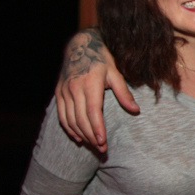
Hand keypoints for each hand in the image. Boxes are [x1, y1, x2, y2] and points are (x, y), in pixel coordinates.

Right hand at [54, 29, 137, 151]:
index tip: (103, 142)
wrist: (79, 45)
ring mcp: (64, 91)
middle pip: (81, 119)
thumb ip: (124, 93)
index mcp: (90, 83)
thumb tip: (136, 110)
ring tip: (93, 145)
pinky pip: (61, 115)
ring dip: (81, 135)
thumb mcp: (115, 73)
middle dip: (91, 136)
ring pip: (70, 120)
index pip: (93, 112)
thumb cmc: (101, 59)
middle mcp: (74, 88)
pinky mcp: (58, 93)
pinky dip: (69, 128)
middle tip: (101, 149)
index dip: (97, 129)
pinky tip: (78, 137)